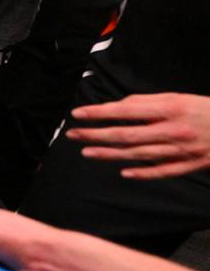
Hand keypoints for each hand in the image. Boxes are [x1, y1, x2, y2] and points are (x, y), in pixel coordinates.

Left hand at [67, 93, 209, 178]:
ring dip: (111, 154)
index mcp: (170, 109)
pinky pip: (163, 170)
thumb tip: (119, 106)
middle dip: (96, 134)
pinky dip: (143, 173)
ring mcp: (183, 150)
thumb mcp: (179, 98)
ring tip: (88, 152)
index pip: (126, 111)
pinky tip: (124, 172)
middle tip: (73, 134)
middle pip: (127, 135)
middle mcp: (174, 130)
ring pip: (139, 154)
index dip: (100, 113)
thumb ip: (148, 102)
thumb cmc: (206, 109)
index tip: (78, 114)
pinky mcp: (192, 164)